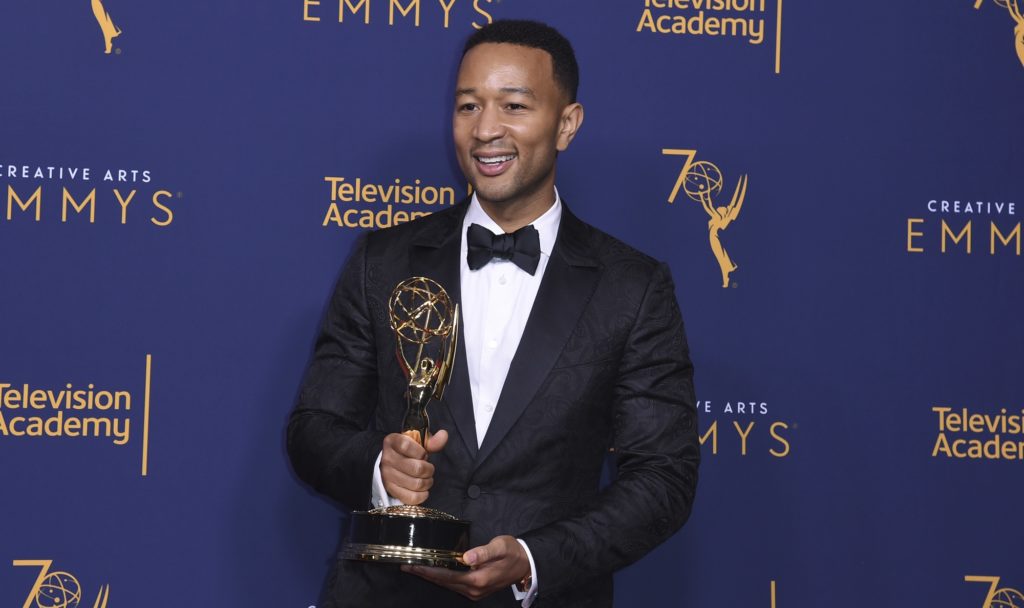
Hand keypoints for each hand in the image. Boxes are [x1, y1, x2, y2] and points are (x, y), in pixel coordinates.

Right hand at [380, 429, 447, 504]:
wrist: (392, 464)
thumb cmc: (408, 451)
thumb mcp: (418, 442)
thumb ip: (432, 440)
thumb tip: (444, 435)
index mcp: (392, 442)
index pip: (406, 446)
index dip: (421, 452)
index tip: (423, 454)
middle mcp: (387, 458)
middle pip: (417, 468)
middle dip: (429, 469)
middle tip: (428, 468)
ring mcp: (387, 476)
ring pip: (416, 484)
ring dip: (427, 482)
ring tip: (426, 478)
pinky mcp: (391, 490)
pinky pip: (412, 498)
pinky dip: (422, 495)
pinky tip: (423, 489)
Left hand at [401, 535, 530, 600]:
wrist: (527, 565)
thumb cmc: (514, 553)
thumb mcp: (501, 546)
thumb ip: (484, 552)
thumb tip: (466, 557)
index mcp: (478, 579)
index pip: (447, 576)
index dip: (428, 571)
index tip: (413, 566)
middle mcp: (474, 589)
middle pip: (444, 582)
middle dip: (425, 574)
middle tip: (406, 566)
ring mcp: (475, 592)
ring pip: (448, 585)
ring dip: (431, 577)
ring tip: (415, 568)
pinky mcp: (476, 590)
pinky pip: (454, 585)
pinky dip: (442, 579)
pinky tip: (434, 572)